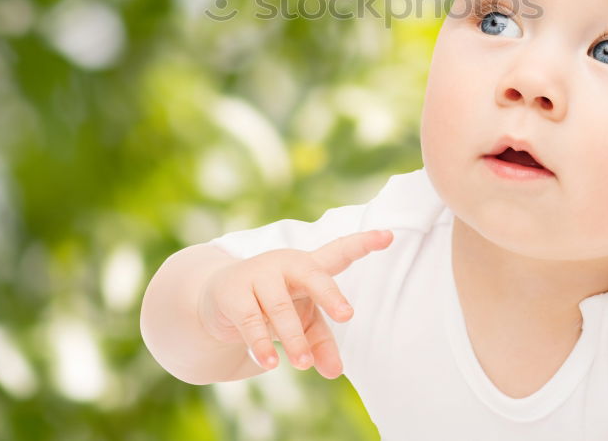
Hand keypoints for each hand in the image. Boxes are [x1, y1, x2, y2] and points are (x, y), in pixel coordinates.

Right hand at [198, 229, 393, 378]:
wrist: (218, 298)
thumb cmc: (274, 305)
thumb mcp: (302, 321)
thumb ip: (321, 342)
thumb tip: (336, 372)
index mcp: (308, 266)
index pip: (339, 251)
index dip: (364, 243)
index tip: (389, 235)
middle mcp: (285, 263)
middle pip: (312, 274)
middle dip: (330, 293)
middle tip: (347, 315)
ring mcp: (258, 274)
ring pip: (280, 307)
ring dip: (293, 337)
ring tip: (303, 364)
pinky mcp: (233, 292)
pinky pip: (250, 319)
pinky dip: (260, 343)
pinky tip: (269, 364)